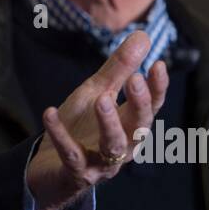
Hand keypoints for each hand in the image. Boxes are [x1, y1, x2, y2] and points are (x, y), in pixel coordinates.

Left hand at [25, 31, 167, 209]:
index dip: (156, 88)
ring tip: (101, 99)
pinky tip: (50, 112)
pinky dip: (60, 134)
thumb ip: (119, 68)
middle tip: (133, 79)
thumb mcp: (97, 93)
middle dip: (138, 103)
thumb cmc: (80, 127)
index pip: (151, 107)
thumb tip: (143, 35)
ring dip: (108, 122)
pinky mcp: (76, 174)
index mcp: (130, 125)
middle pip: (138, 126)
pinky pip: (70, 154)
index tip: (158, 65)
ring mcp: (101, 163)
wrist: (50, 167)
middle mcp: (122, 147)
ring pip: (112, 145)